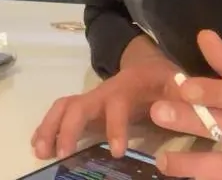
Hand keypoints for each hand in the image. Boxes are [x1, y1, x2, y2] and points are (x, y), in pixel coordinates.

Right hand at [32, 35, 183, 159]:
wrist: (152, 66)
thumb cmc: (167, 81)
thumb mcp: (180, 85)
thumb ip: (184, 98)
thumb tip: (175, 110)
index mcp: (128, 87)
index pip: (117, 105)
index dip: (115, 126)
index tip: (117, 152)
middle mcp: (104, 91)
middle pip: (78, 105)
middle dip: (67, 128)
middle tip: (60, 154)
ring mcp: (93, 99)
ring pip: (64, 107)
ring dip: (49, 127)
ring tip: (39, 152)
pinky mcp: (88, 108)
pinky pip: (63, 113)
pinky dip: (47, 127)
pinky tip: (38, 145)